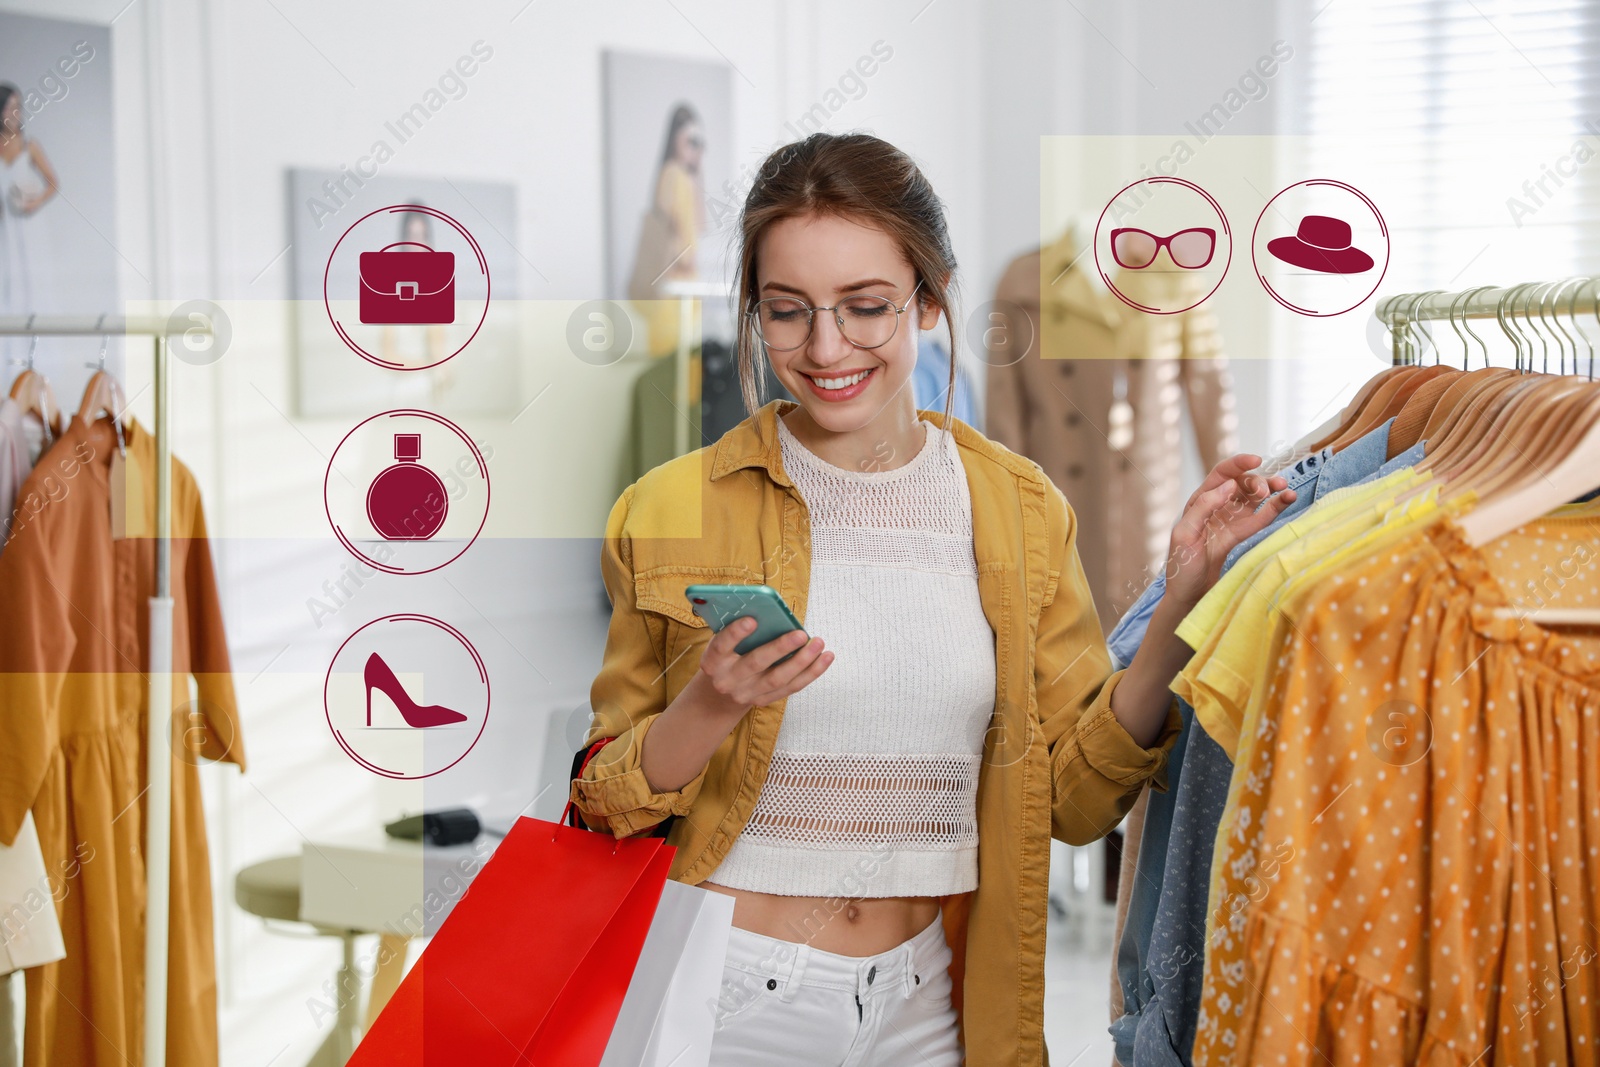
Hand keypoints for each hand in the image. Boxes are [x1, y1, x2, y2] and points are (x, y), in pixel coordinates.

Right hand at [692, 618, 831, 717]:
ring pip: (778, 678)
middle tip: (801, 634)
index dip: (736, 633)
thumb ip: (737, 630)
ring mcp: (747, 693)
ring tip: (819, 643)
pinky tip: (825, 657)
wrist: (718, 694)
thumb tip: (767, 611)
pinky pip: (791, 687)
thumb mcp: (721, 644)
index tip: (752, 620)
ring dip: (802, 661)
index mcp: (713, 660)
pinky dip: (811, 672)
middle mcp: (728, 679)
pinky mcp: (764, 700)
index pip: (722, 645)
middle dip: (780, 648)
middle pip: (756, 663)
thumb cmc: (725, 657)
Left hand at [1164, 454, 1295, 607]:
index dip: (1238, 464)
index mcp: (1199, 501)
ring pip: (1255, 497)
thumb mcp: (1185, 534)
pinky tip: (1287, 499)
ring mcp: (1232, 519)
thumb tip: (1229, 485)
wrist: (1190, 594)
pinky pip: (1261, 516)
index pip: (1221, 474)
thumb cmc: (1181, 565)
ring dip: (1270, 489)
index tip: (1257, 460)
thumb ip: (1204, 507)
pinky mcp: (1243, 534)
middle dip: (1257, 480)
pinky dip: (1275, 507)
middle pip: (1242, 483)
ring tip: (1285, 488)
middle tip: (1267, 490)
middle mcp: (1217, 506)